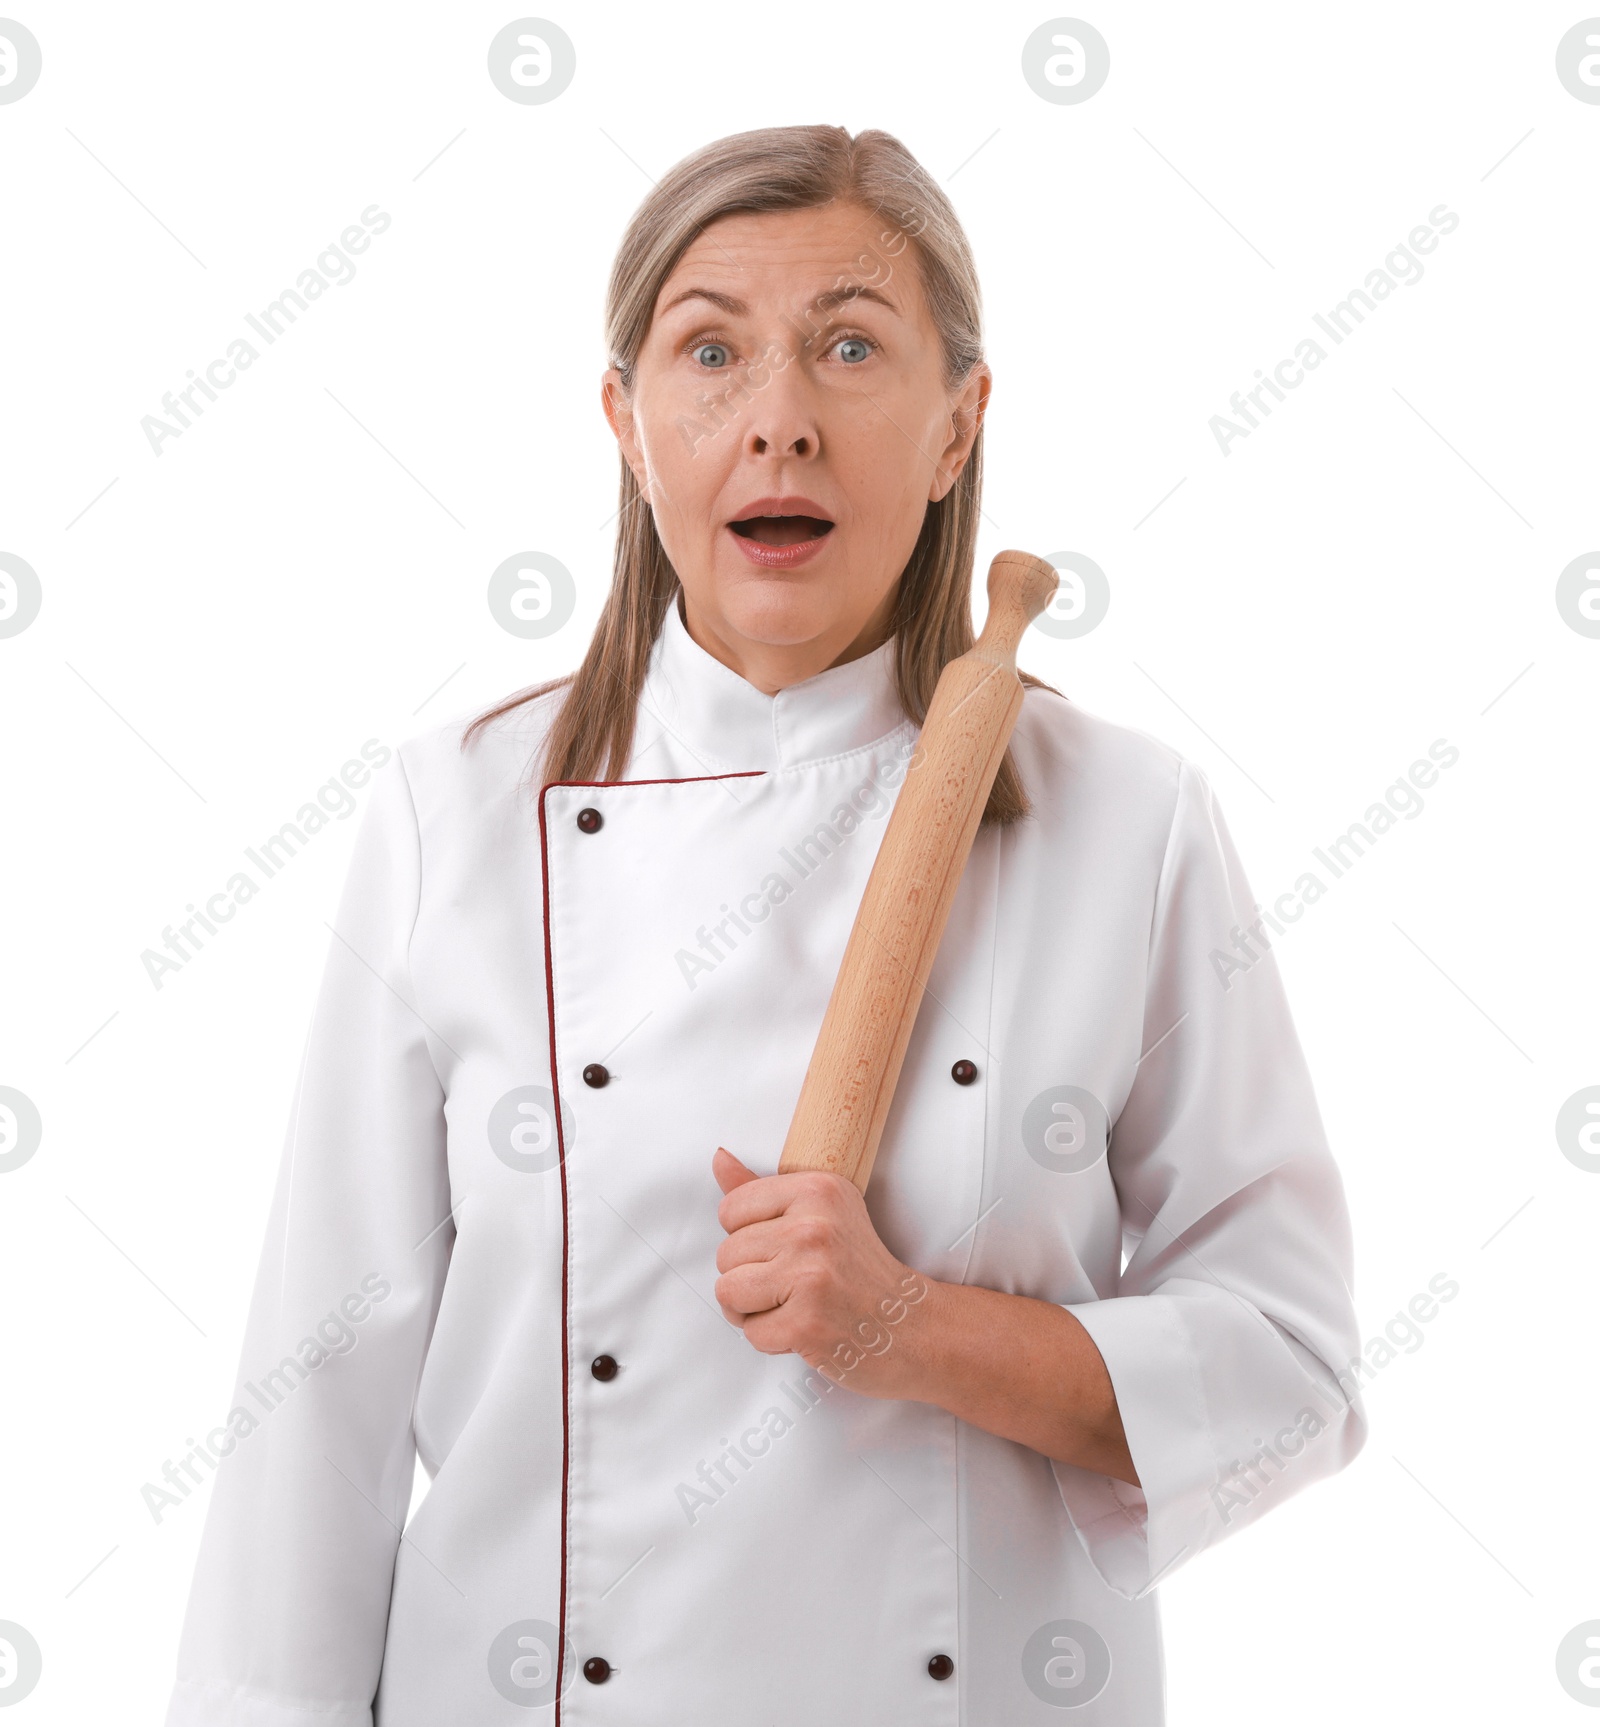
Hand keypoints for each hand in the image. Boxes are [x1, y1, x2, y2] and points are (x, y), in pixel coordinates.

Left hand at [711, 1146, 931, 1396]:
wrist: (911, 1326)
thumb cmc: (861, 1271)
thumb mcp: (820, 1212)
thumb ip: (762, 1189)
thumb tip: (719, 1158)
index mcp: (816, 1189)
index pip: (730, 1210)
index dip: (748, 1237)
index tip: (784, 1248)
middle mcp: (813, 1228)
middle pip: (725, 1255)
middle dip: (751, 1278)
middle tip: (795, 1283)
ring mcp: (810, 1276)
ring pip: (729, 1293)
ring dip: (753, 1310)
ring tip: (793, 1304)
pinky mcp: (806, 1323)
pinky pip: (750, 1333)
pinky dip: (772, 1339)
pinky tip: (805, 1328)